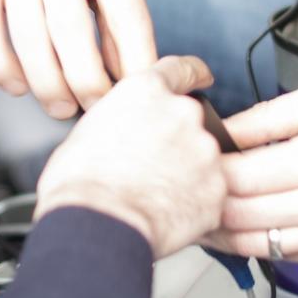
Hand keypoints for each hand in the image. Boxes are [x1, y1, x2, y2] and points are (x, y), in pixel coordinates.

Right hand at [0, 0, 156, 117]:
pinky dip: (1, 69)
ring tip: (61, 106)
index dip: (136, 67)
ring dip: (48, 89)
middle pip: (76, 43)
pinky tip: (18, 85)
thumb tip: (127, 68)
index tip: (138, 94)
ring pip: (30, 46)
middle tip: (96, 109)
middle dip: (90, 90)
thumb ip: (117, 5)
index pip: (129, 19)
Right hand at [33, 54, 225, 257]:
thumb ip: (119, 121)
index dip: (192, 75)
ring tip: (153, 197)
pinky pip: (210, 194)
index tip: (201, 78)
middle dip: (177, 142)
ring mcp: (204, 152)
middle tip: (151, 167)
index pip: (181, 70)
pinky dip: (195, 204)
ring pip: (202, 160)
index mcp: (146, 93)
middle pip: (191, 121)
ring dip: (187, 175)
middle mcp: (182, 114)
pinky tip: (166, 215)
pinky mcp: (217, 189)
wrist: (97, 227)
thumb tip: (120, 134)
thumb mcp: (86, 133)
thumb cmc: (80, 186)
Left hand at [210, 80, 297, 262]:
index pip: (238, 175)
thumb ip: (271, 116)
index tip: (192, 158)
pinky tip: (240, 226)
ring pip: (252, 244)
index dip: (205, 169)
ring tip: (202, 210)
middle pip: (238, 214)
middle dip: (204, 201)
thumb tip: (226, 129)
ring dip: (220, 231)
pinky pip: (281, 256)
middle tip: (185, 186)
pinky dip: (253, 243)